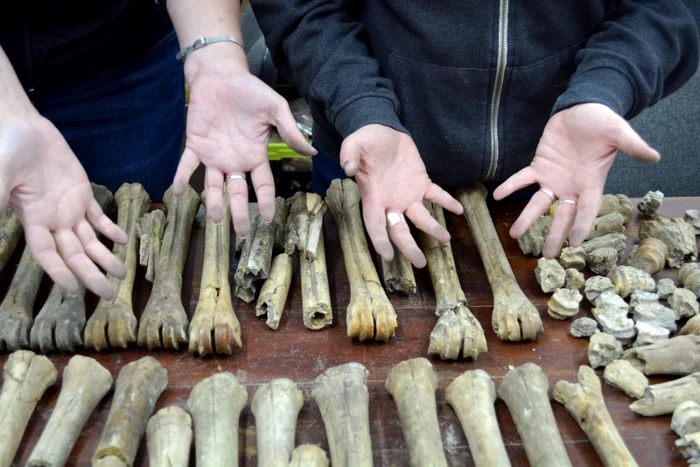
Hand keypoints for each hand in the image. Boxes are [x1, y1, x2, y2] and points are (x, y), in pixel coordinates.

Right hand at [0, 117, 126, 298]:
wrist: (24, 127)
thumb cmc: (8, 148)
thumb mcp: (2, 173)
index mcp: (33, 220)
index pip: (47, 255)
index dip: (58, 273)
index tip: (72, 291)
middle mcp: (53, 220)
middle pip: (74, 255)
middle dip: (90, 275)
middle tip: (108, 296)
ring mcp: (69, 208)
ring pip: (89, 241)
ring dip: (105, 258)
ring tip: (122, 275)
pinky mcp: (82, 193)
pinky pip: (98, 216)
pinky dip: (110, 229)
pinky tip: (123, 240)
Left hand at [173, 47, 315, 237]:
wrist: (221, 75)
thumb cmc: (250, 91)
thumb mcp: (275, 109)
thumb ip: (290, 131)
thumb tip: (312, 153)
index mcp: (255, 155)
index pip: (263, 184)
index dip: (266, 201)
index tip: (269, 219)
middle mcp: (235, 161)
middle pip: (238, 192)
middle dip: (240, 213)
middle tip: (241, 234)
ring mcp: (214, 155)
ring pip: (213, 185)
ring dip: (214, 202)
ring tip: (216, 219)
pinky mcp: (195, 145)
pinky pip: (187, 165)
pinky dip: (182, 177)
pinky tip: (179, 191)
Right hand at [341, 124, 462, 267]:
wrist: (381, 130)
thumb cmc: (364, 141)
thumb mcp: (353, 144)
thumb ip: (349, 156)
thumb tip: (348, 169)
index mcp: (372, 197)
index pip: (374, 224)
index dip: (380, 241)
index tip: (387, 256)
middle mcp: (390, 202)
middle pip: (399, 230)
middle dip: (409, 247)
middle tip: (420, 263)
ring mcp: (407, 194)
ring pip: (420, 217)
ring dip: (432, 228)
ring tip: (446, 239)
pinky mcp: (420, 183)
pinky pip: (435, 195)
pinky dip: (447, 202)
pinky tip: (459, 210)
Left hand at [494, 103, 658, 256]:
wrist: (584, 106)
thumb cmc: (603, 121)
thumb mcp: (619, 132)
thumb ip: (633, 145)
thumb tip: (655, 156)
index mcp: (592, 183)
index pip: (587, 210)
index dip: (582, 226)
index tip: (575, 244)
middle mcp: (571, 186)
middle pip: (562, 216)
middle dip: (554, 235)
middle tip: (546, 256)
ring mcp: (554, 178)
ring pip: (539, 203)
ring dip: (527, 218)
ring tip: (514, 235)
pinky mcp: (539, 165)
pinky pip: (523, 178)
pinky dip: (511, 186)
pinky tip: (498, 195)